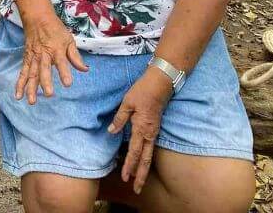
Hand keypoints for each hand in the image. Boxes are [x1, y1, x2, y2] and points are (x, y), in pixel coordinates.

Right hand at [16, 15, 88, 103]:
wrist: (37, 18)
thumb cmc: (55, 30)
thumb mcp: (68, 40)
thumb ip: (75, 56)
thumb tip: (85, 70)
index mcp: (56, 49)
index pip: (61, 62)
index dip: (64, 72)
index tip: (68, 84)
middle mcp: (44, 54)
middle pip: (44, 69)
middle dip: (46, 81)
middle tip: (48, 94)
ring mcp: (33, 57)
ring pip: (32, 73)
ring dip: (31, 88)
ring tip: (32, 101)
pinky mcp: (26, 59)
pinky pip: (23, 72)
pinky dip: (19, 84)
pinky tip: (18, 95)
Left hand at [108, 68, 172, 194]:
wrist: (160, 83)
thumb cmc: (142, 91)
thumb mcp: (127, 102)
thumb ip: (120, 118)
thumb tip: (111, 131)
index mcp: (141, 128)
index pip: (134, 152)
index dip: (129, 166)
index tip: (125, 178)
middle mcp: (149, 133)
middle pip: (145, 160)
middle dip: (141, 176)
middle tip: (137, 189)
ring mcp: (154, 131)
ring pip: (149, 155)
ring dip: (144, 168)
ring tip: (139, 180)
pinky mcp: (156, 128)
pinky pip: (150, 147)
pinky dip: (146, 157)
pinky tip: (142, 161)